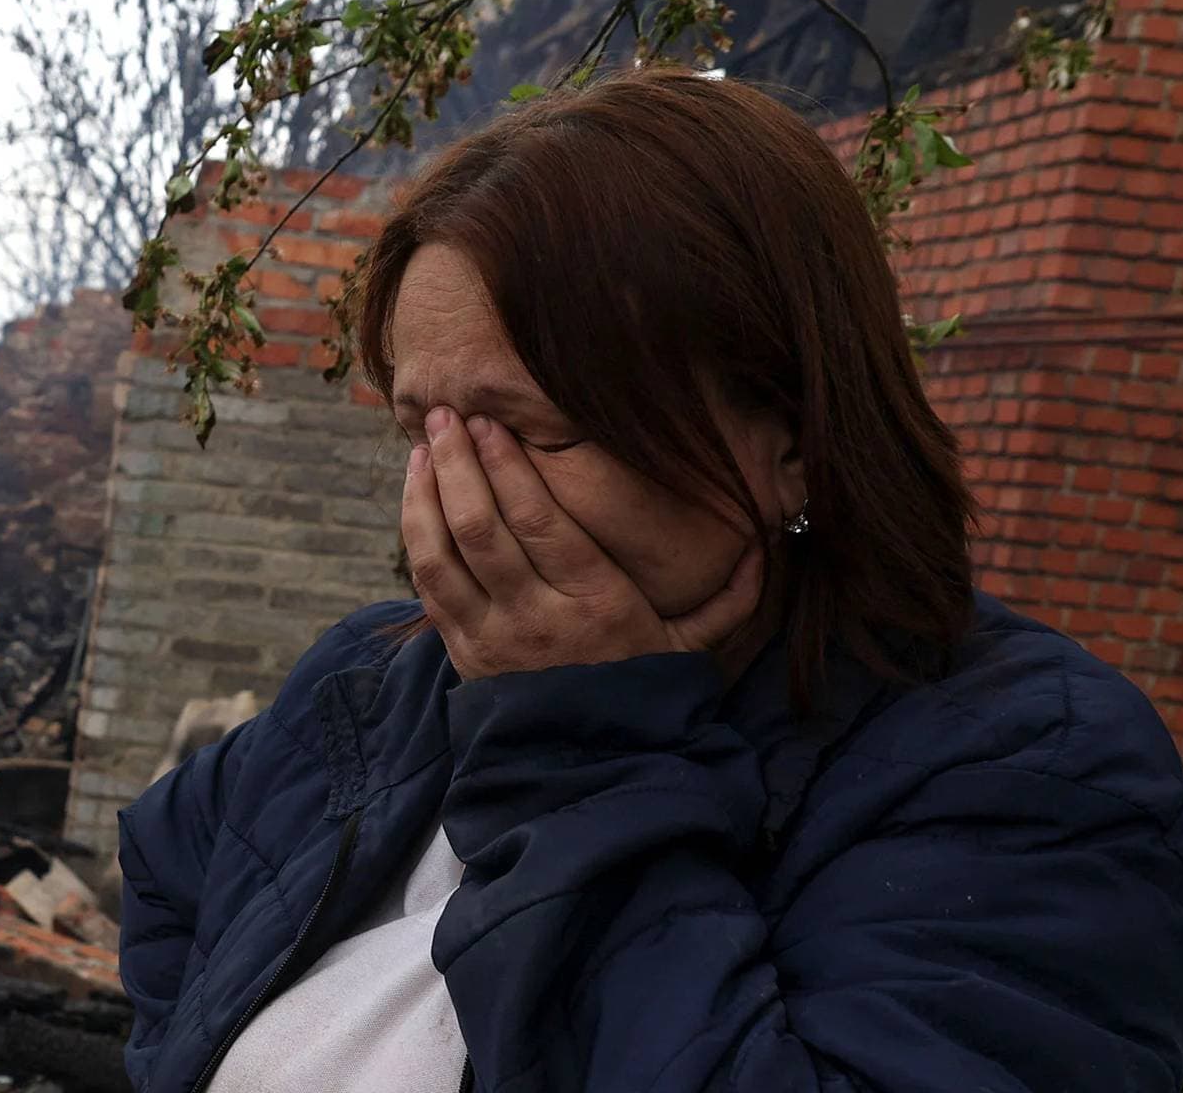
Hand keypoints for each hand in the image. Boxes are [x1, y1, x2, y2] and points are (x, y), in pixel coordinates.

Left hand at [402, 406, 762, 680]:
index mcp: (596, 604)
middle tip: (447, 415)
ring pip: (446, 551)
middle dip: (461, 463)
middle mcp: (538, 617)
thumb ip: (728, 599)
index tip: (492, 424)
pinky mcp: (461, 651)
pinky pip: (427, 583)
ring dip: (429, 490)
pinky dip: (416, 531)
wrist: (590, 767)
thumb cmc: (638, 691)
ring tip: (425, 443)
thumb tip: (767, 549)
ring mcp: (493, 637)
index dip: (510, 468)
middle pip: (485, 527)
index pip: (541, 523)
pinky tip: (415, 491)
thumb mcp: (688, 649)